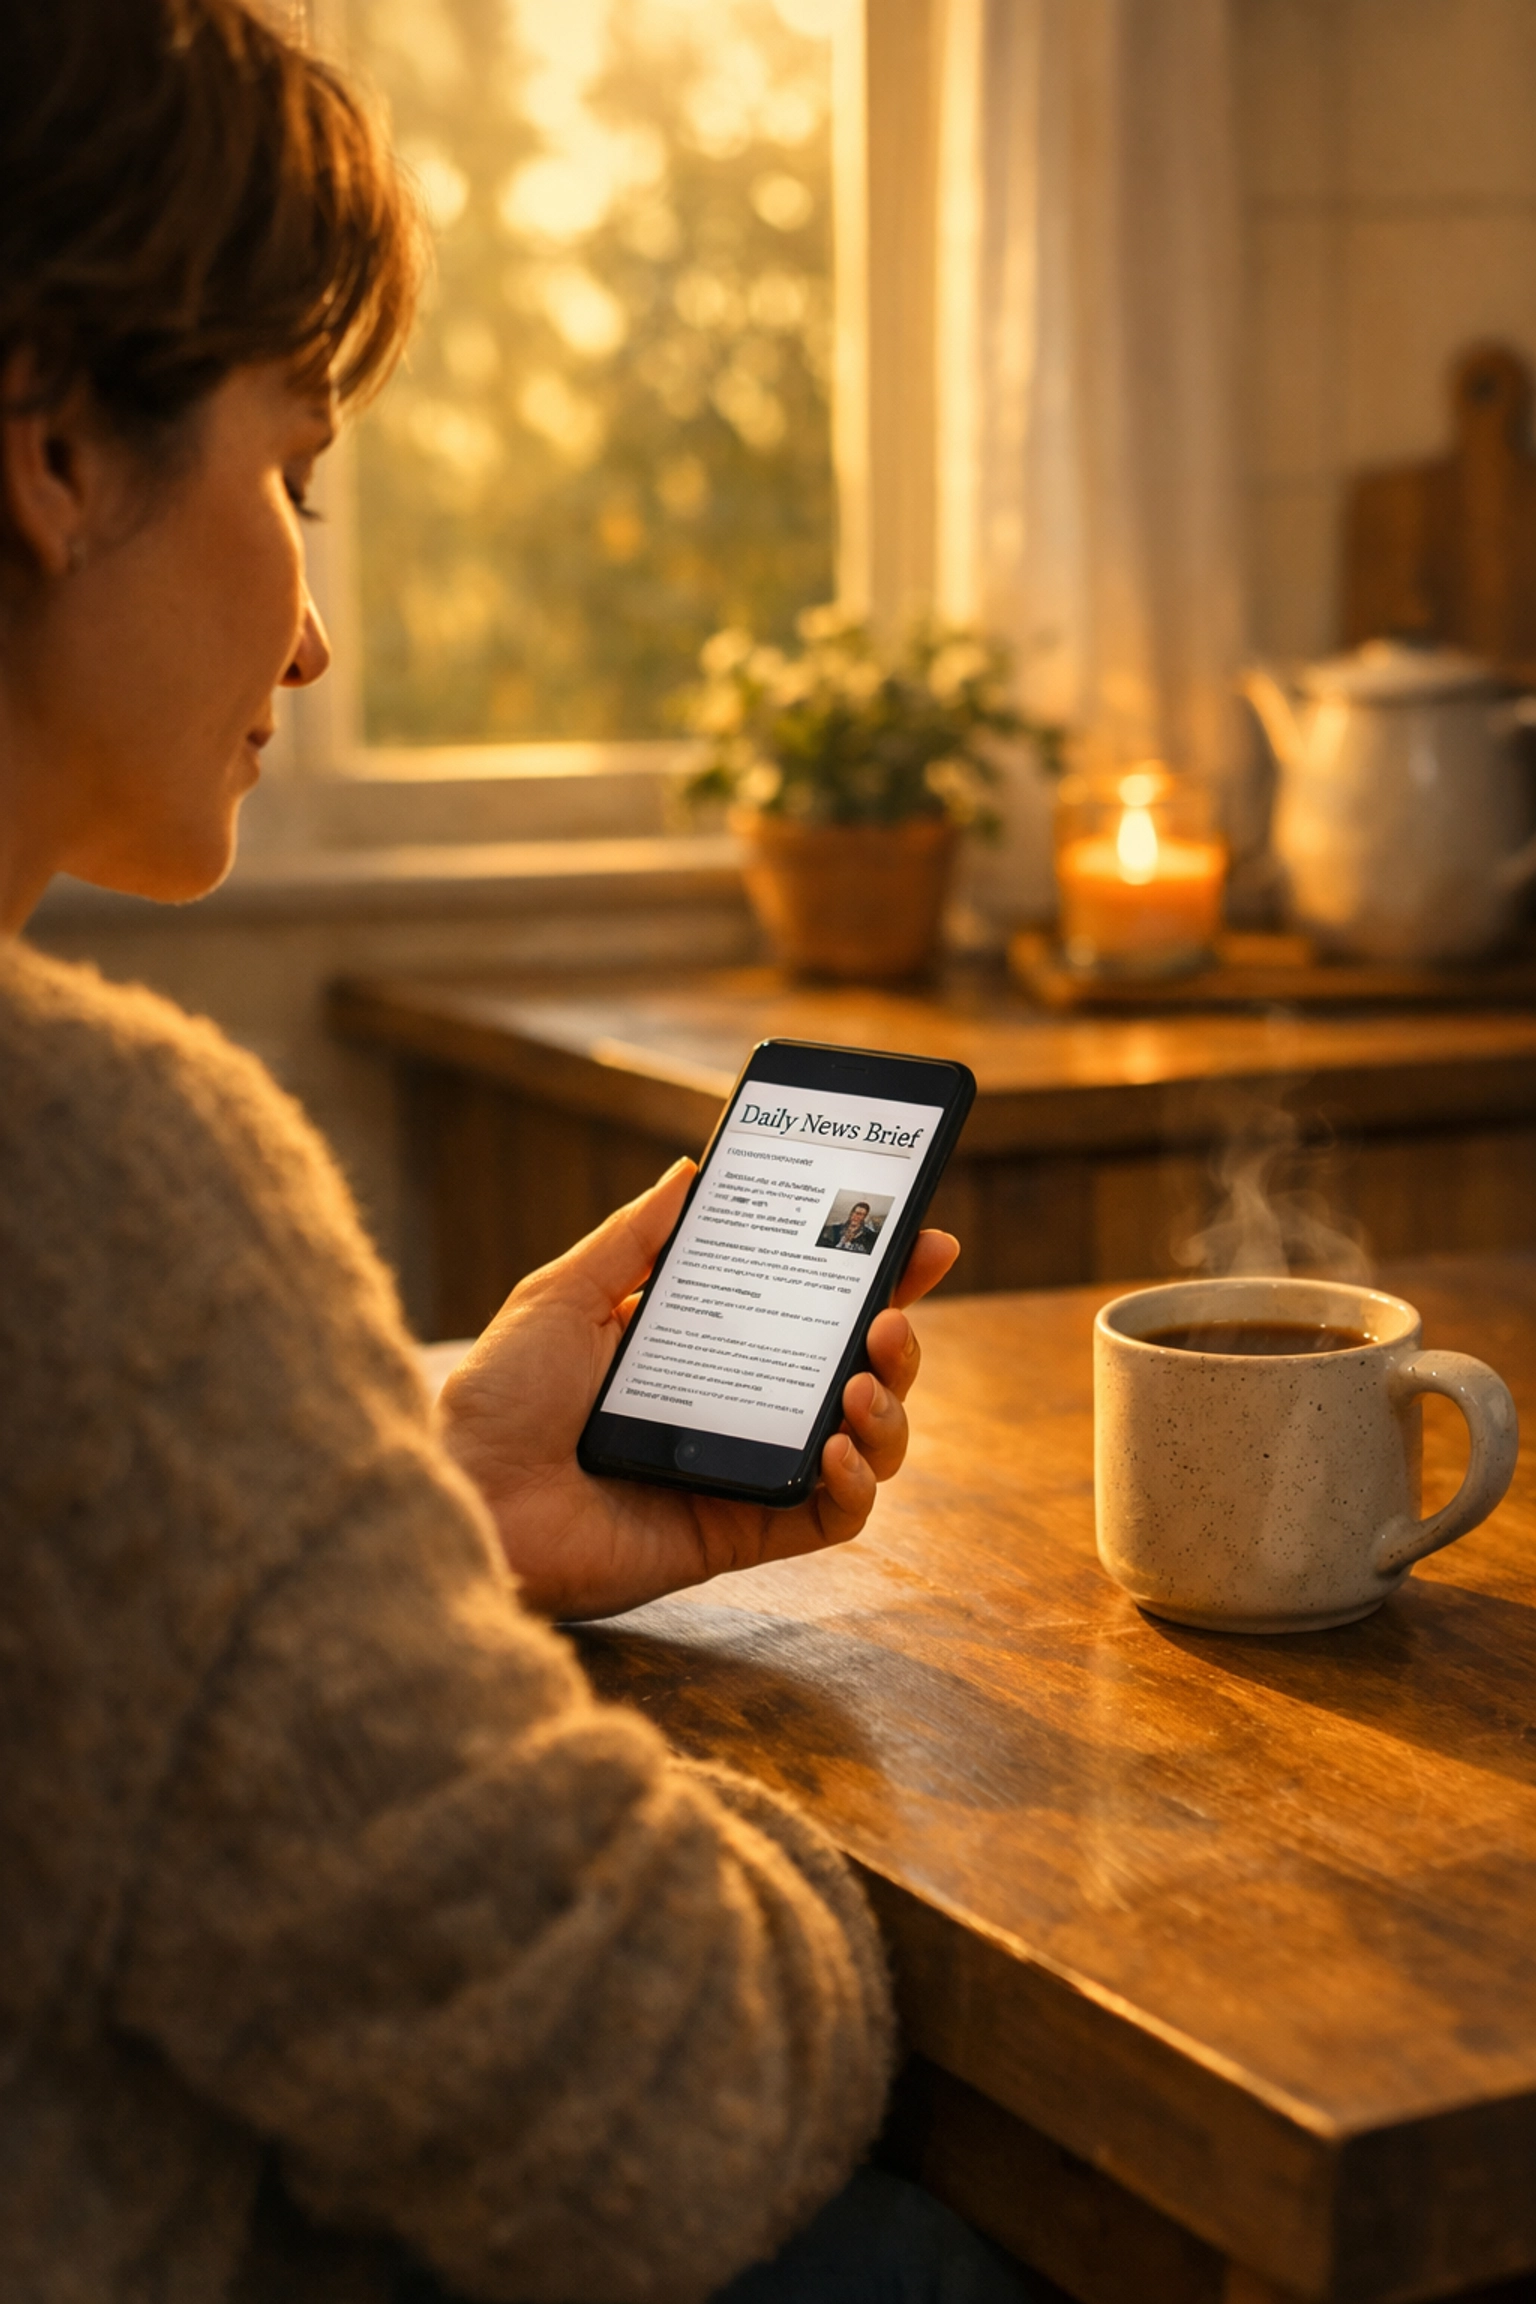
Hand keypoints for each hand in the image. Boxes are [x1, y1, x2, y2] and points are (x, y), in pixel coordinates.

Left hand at [436, 1160, 958, 1621]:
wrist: (465, 1497)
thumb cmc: (498, 1400)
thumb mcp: (563, 1293)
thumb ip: (635, 1236)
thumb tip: (692, 1168)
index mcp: (703, 1346)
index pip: (809, 1304)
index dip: (874, 1274)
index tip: (921, 1237)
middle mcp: (736, 1406)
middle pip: (855, 1369)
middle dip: (899, 1338)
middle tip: (894, 1314)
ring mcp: (745, 1470)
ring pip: (864, 1443)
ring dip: (888, 1408)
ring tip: (861, 1382)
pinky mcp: (741, 1531)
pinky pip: (832, 1517)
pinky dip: (856, 1484)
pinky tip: (838, 1448)